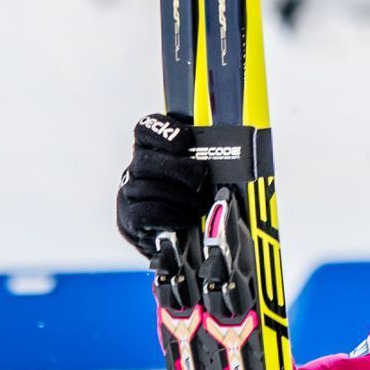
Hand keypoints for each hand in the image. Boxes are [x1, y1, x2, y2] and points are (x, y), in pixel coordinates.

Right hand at [116, 114, 209, 256]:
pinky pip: (145, 213)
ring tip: (200, 205)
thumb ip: (209, 157)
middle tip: (201, 177)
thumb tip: (240, 149)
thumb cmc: (192, 200)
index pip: (146, 129)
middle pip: (145, 159)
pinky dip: (171, 216)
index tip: (185, 140)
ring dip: (180, 197)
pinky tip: (186, 219)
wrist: (179, 240)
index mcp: (152, 151)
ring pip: (146, 187)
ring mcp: (129, 195)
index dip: (164, 131)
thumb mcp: (202, 174)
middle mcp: (136, 170)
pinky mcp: (130, 221)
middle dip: (179, 169)